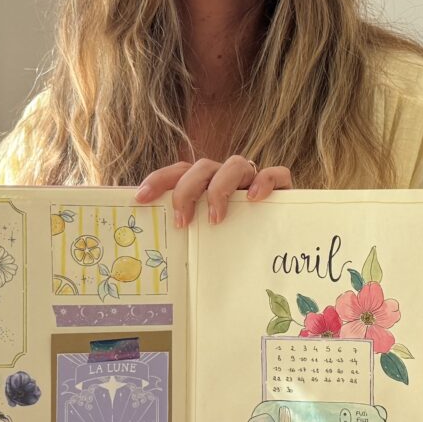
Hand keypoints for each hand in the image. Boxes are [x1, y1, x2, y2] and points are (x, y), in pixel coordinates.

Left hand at [135, 157, 292, 227]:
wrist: (282, 239)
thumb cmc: (236, 242)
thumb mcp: (206, 236)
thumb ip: (188, 235)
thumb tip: (153, 257)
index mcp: (205, 185)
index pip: (178, 172)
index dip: (158, 180)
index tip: (140, 198)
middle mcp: (226, 177)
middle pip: (203, 167)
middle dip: (187, 191)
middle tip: (183, 222)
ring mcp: (253, 179)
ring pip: (236, 164)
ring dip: (220, 189)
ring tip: (216, 219)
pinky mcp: (280, 186)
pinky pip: (275, 173)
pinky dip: (265, 181)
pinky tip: (255, 199)